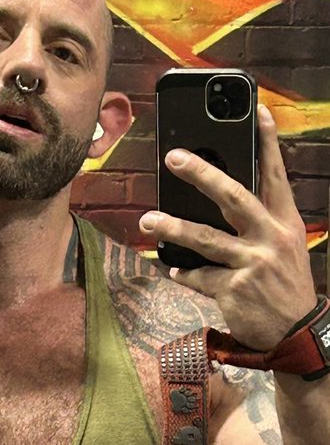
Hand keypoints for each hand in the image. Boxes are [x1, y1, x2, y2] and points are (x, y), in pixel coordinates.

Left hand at [139, 105, 315, 349]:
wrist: (296, 333)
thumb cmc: (284, 286)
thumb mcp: (284, 249)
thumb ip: (260, 224)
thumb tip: (219, 202)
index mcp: (285, 223)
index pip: (276, 175)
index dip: (268, 142)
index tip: (258, 111)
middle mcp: (271, 238)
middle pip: (233, 196)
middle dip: (201, 173)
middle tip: (173, 157)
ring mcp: (252, 263)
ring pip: (205, 237)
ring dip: (172, 227)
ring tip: (148, 220)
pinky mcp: (235, 288)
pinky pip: (200, 276)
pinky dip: (185, 272)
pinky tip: (174, 268)